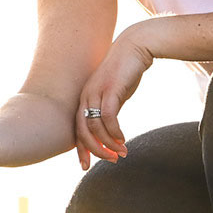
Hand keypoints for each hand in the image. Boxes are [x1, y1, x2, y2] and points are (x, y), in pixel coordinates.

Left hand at [74, 29, 153, 165]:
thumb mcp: (115, 94)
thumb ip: (110, 110)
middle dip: (93, 150)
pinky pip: (108, 117)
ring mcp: (96, 92)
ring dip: (108, 144)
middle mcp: (86, 96)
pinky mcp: (110, 89)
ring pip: (95, 127)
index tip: (85, 165)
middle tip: (109, 161)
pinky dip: (114, 132)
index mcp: (84, 98)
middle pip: (81, 131)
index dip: (80, 148)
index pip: (76, 129)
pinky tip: (122, 139)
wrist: (135, 47)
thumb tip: (111, 129)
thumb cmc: (126, 71)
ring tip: (121, 153)